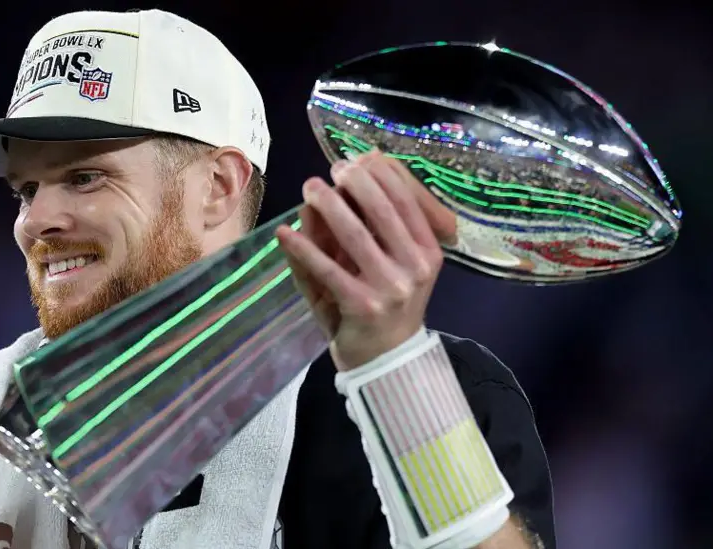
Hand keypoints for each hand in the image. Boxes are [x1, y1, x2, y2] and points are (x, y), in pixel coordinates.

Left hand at [276, 150, 456, 370]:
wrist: (386, 358)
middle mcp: (417, 265)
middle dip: (354, 182)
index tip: (356, 159)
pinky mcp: (362, 305)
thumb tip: (333, 187)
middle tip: (331, 170)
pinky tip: (284, 233)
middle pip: (383, 210)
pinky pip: (327, 269)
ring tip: (308, 189)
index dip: (380, 174)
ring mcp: (391, 286)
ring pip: (355, 234)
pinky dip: (303, 248)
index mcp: (428, 250)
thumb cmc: (385, 303)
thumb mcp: (384, 262)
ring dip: (328, 206)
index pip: (407, 199)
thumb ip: (365, 226)